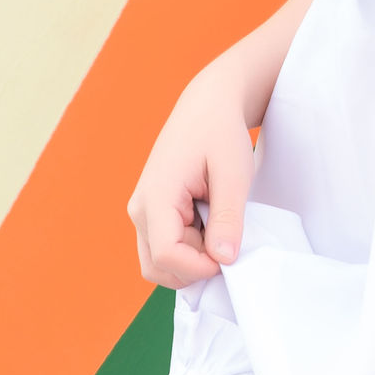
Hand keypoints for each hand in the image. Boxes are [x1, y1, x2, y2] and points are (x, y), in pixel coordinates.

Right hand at [127, 57, 255, 288]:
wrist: (207, 106)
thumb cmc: (221, 133)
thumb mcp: (234, 173)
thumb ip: (228, 217)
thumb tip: (224, 260)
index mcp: (156, 195)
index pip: (166, 255)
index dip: (200, 267)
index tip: (230, 254)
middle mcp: (140, 208)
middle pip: (159, 267)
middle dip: (195, 267)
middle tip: (226, 240)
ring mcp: (143, 213)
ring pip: (159, 263)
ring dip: (192, 260)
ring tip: (218, 227)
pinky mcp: (152, 215)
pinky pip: (164, 249)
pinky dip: (189, 250)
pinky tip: (210, 224)